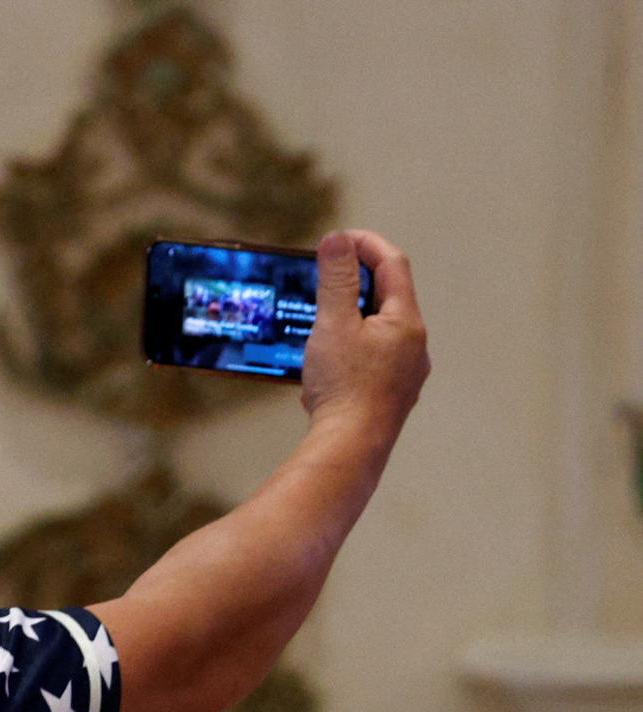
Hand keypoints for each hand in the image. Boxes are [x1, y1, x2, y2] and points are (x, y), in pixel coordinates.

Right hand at [300, 230, 430, 433]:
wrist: (350, 447)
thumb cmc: (344, 386)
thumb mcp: (333, 324)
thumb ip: (335, 280)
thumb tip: (337, 241)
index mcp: (406, 322)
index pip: (393, 265)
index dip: (366, 244)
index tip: (339, 239)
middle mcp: (414, 346)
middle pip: (389, 298)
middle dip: (357, 281)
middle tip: (325, 275)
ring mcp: (405, 373)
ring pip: (381, 330)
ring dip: (353, 317)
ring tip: (322, 319)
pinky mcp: (390, 396)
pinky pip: (374, 359)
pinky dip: (352, 347)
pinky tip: (328, 362)